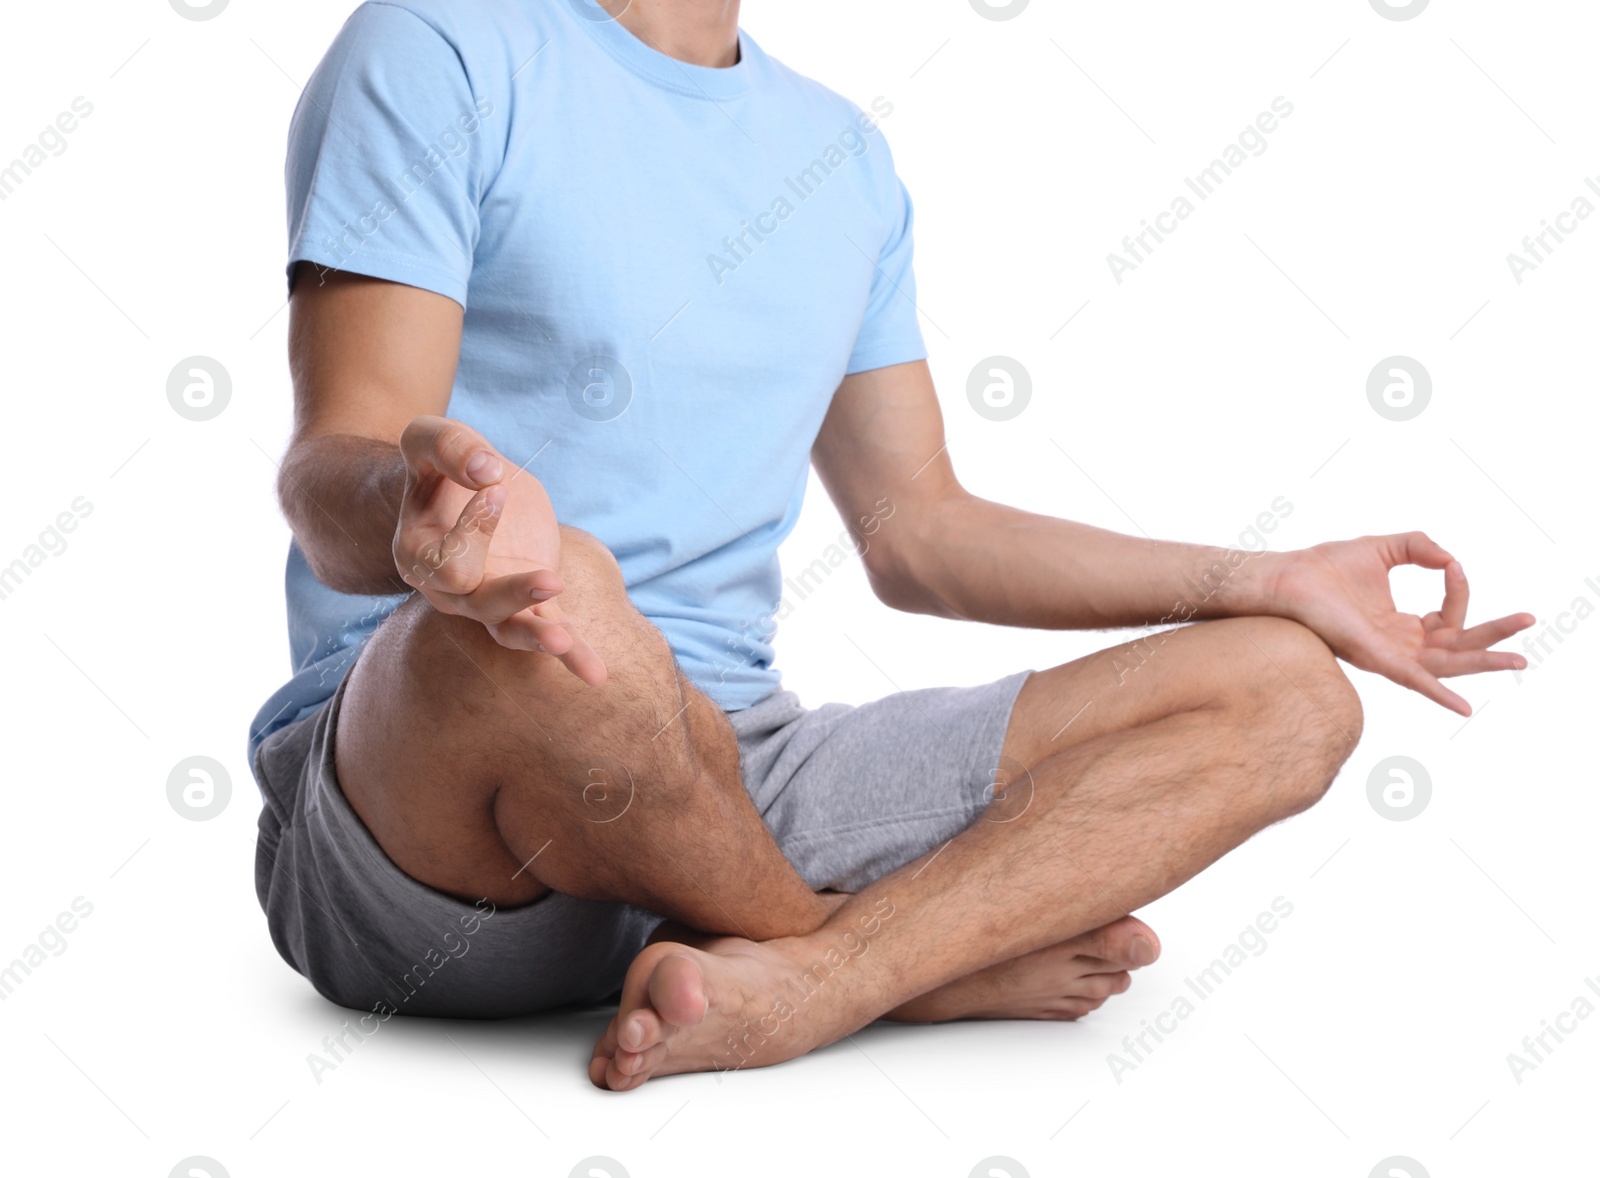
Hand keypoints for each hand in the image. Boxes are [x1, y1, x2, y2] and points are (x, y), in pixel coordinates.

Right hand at [392, 415, 605, 684]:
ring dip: (540, 637)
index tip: (495, 488)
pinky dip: (573, 653)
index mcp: (417, 555)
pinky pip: (547, 631)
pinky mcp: (527, 603)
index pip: (448, 560)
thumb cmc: (438, 465)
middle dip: (515, 594)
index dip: (475, 528)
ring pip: (510, 629)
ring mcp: (487, 603)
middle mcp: (449, 590)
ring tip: (566, 643)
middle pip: (479, 604)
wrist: (459, 487)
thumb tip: (487, 470)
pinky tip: (596, 673)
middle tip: (551, 580)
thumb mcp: (431, 438)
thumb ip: (451, 446)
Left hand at [1264, 532, 1531, 715]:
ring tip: (1519, 657)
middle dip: (1495, 638)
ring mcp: (1388, 654)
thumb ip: (1421, 547)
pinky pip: (1412, 679)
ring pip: (1446, 664)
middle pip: (1458, 648)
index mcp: (1400, 625)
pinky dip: (1437, 692)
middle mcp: (1398, 645)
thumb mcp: (1384, 548)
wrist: (1286, 578)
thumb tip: (1451, 559)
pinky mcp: (1374, 658)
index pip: (1449, 618)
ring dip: (1483, 661)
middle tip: (1529, 624)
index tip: (1453, 566)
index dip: (1459, 592)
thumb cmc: (1324, 567)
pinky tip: (1462, 705)